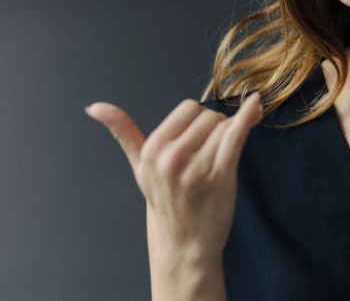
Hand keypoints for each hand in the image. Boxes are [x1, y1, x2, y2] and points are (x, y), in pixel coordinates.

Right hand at [85, 94, 262, 269]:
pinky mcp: (219, 177)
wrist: (185, 243)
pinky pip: (237, 135)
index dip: (198, 121)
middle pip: (209, 116)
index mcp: (152, 150)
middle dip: (215, 128)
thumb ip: (122, 131)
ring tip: (218, 161)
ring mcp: (196, 168)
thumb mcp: (140, 166)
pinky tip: (255, 105)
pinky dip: (248, 117)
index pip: (188, 108)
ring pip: (225, 126)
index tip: (198, 139)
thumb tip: (93, 107)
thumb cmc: (165, 201)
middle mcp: (171, 158)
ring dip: (230, 137)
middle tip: (208, 155)